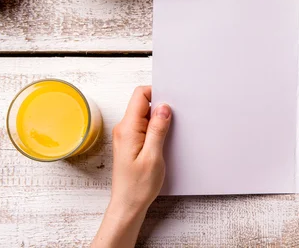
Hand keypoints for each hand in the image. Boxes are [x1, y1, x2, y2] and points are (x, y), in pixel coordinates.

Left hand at [110, 86, 171, 214]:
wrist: (128, 205)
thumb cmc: (138, 186)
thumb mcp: (153, 156)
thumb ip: (158, 129)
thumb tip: (163, 107)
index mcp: (128, 129)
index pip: (140, 95)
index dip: (157, 93)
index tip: (172, 102)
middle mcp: (124, 129)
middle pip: (143, 103)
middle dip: (160, 106)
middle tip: (174, 120)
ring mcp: (126, 135)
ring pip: (144, 114)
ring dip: (159, 118)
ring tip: (168, 134)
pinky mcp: (131, 142)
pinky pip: (144, 126)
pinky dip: (156, 128)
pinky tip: (163, 140)